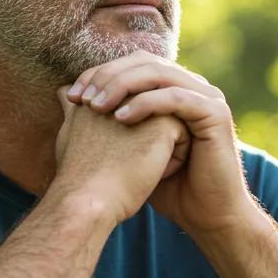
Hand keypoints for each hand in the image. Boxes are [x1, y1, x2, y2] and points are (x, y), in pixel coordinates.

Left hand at [65, 51, 256, 235]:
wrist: (203, 214)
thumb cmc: (166, 184)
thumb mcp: (127, 145)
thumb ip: (102, 116)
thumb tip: (62, 94)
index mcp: (174, 88)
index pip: (133, 64)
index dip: (101, 74)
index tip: (72, 96)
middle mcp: (192, 86)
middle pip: (145, 62)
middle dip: (109, 77)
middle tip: (83, 98)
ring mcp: (207, 97)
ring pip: (158, 74)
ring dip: (123, 86)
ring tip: (96, 107)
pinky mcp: (215, 113)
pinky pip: (175, 98)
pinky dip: (146, 104)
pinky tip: (120, 119)